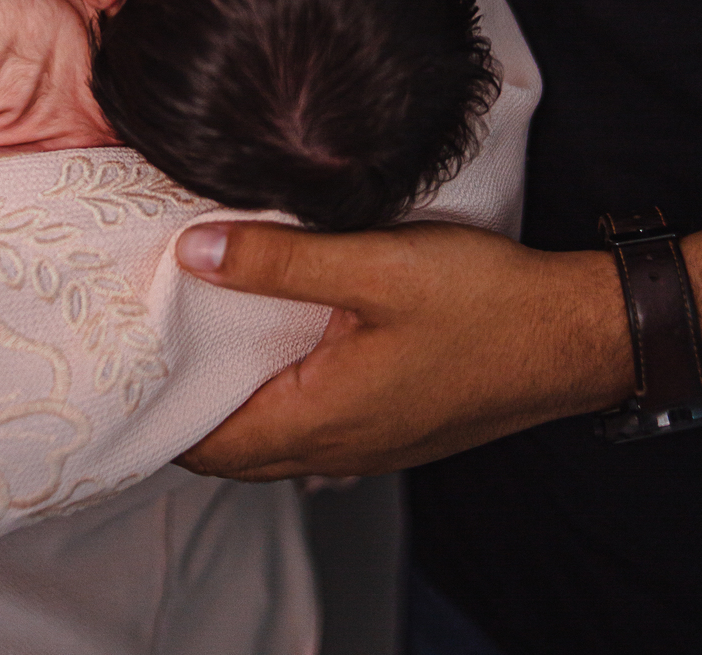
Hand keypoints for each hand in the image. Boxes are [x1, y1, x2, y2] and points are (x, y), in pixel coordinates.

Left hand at [173, 219, 633, 480]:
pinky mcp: (395, 422)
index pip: (204, 443)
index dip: (156, 404)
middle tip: (153, 333)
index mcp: (321, 420)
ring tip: (204, 326)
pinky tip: (280, 332)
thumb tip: (191, 254)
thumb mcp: (373, 265)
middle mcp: (338, 448)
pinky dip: (279, 385)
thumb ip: (278, 261)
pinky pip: (313, 418)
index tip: (124, 353)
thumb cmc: (484, 303)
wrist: (577, 334)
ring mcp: (370, 442)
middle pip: (231, 445)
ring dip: (234, 391)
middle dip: (186, 398)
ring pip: (273, 432)